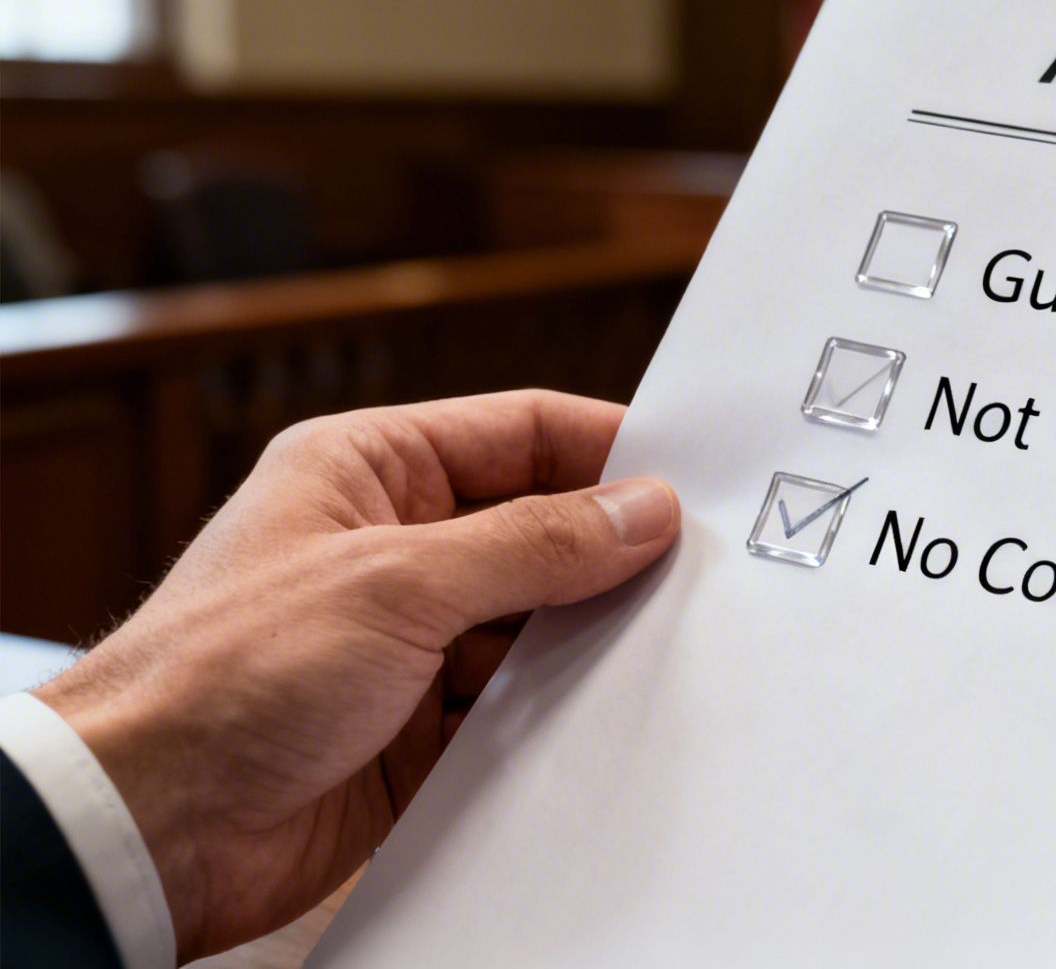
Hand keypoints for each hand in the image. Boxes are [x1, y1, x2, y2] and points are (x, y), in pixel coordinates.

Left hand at [33, 391, 679, 959]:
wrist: (147, 827)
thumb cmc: (224, 675)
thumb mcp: (396, 582)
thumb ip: (532, 544)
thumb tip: (641, 510)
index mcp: (367, 471)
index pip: (519, 433)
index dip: (609, 449)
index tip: (694, 480)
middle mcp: (392, 546)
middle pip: (540, 528)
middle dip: (613, 551)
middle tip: (703, 569)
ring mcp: (409, 639)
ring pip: (538, 620)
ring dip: (592, 635)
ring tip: (668, 642)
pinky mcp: (420, 725)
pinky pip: (519, 702)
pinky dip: (564, 707)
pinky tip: (611, 710)